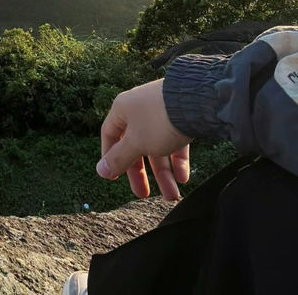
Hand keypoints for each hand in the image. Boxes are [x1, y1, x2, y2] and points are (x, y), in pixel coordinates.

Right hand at [97, 79, 190, 200]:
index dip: (110, 157)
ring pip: (157, 147)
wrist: (197, 101)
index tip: (114, 177)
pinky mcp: (180, 117)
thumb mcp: (136, 143)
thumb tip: (100, 170)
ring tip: (172, 195)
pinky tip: (183, 178)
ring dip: (163, 173)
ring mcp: (161, 112)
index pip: (109, 135)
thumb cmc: (159, 119)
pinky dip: (177, 160)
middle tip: (143, 194)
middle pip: (135, 145)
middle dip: (141, 173)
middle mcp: (140, 109)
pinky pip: (174, 141)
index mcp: (122, 109)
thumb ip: (118, 158)